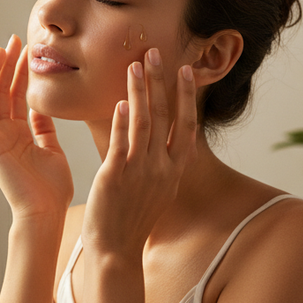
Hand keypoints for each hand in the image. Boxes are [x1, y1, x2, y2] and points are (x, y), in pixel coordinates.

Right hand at [0, 35, 73, 220]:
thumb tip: (40, 107)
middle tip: (15, 39)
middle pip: (2, 91)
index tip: (28, 50)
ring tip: (2, 50)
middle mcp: (3, 133)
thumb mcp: (52, 149)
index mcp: (20, 133)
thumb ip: (44, 127)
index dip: (21, 72)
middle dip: (8, 65)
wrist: (46, 212)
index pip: (17, 95)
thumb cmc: (52, 189)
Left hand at [82, 48, 197, 258]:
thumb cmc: (133, 218)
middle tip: (156, 52)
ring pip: (144, 122)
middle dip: (161, 81)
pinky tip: (121, 101)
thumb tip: (173, 136)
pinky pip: (122, 141)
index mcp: (174, 170)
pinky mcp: (117, 175)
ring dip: (140, 91)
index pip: (186, 124)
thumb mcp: (159, 189)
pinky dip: (123, 120)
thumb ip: (165, 162)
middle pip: (165, 115)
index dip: (186, 95)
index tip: (186, 70)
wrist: (117, 250)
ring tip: (135, 65)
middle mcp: (162, 167)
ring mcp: (141, 171)